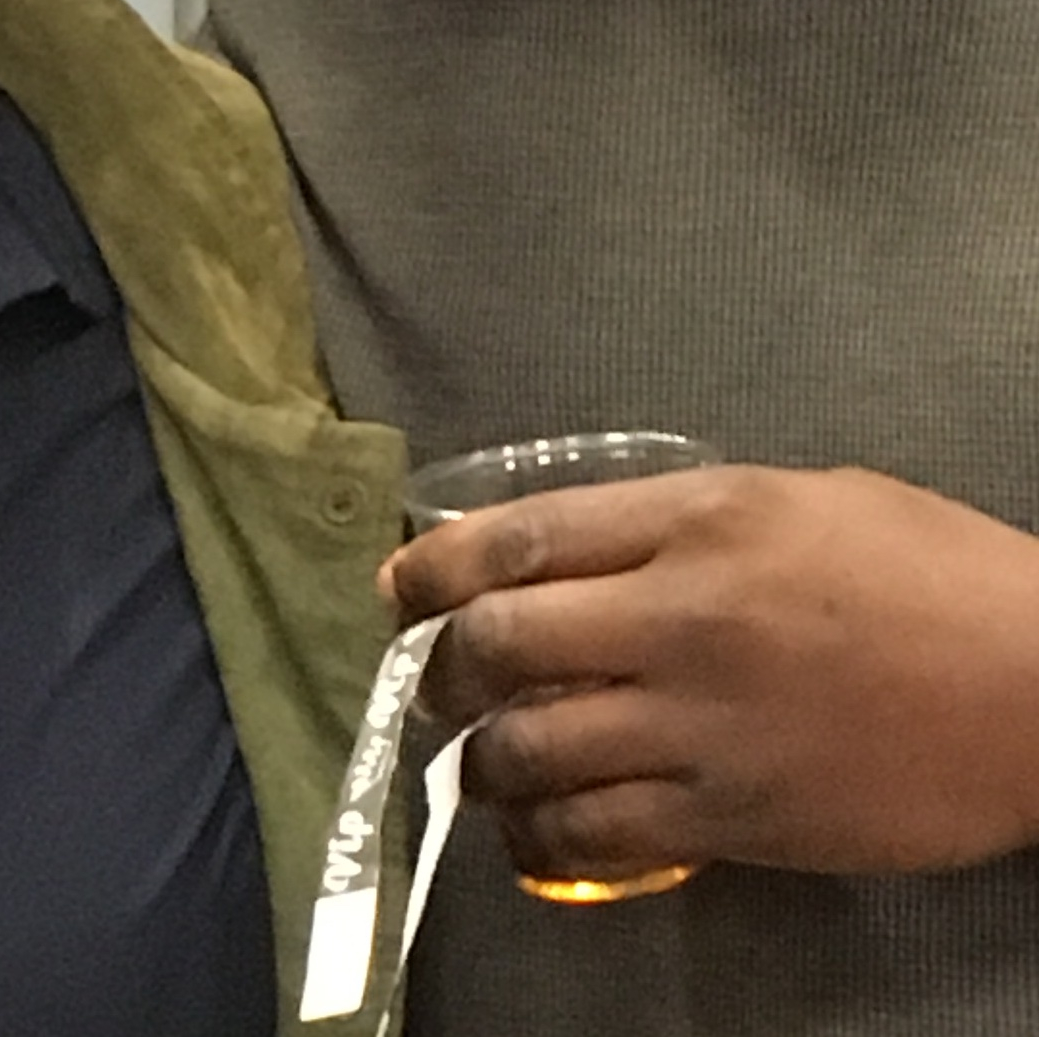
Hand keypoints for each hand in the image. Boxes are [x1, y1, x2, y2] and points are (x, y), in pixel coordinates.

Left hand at [386, 463, 1038, 879]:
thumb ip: (676, 518)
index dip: (434, 568)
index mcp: (697, 518)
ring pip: (531, 748)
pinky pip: (599, 832)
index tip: (398, 590)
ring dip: (480, 762)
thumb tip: (568, 546)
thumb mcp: (797, 498)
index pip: (519, 538)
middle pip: (500, 643)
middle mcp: (682, 616)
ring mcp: (705, 722)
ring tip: (475, 765)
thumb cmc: (934, 573)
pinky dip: (545, 834)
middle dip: (438, 669)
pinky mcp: (737, 814)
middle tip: (429, 685)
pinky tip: (536, 829)